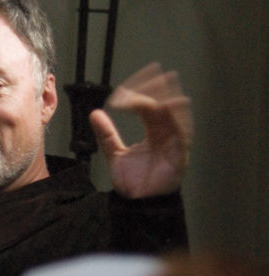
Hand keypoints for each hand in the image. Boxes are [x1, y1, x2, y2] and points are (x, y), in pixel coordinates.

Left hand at [90, 63, 192, 198]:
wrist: (137, 203)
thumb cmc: (132, 181)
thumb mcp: (115, 154)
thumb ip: (107, 134)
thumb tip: (94, 113)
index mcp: (153, 131)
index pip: (150, 103)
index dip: (142, 90)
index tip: (130, 82)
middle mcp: (166, 133)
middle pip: (165, 102)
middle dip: (158, 86)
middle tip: (152, 71)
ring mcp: (174, 142)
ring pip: (175, 113)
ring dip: (167, 96)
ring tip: (161, 83)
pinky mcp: (179, 154)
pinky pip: (181, 132)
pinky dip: (176, 118)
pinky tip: (170, 106)